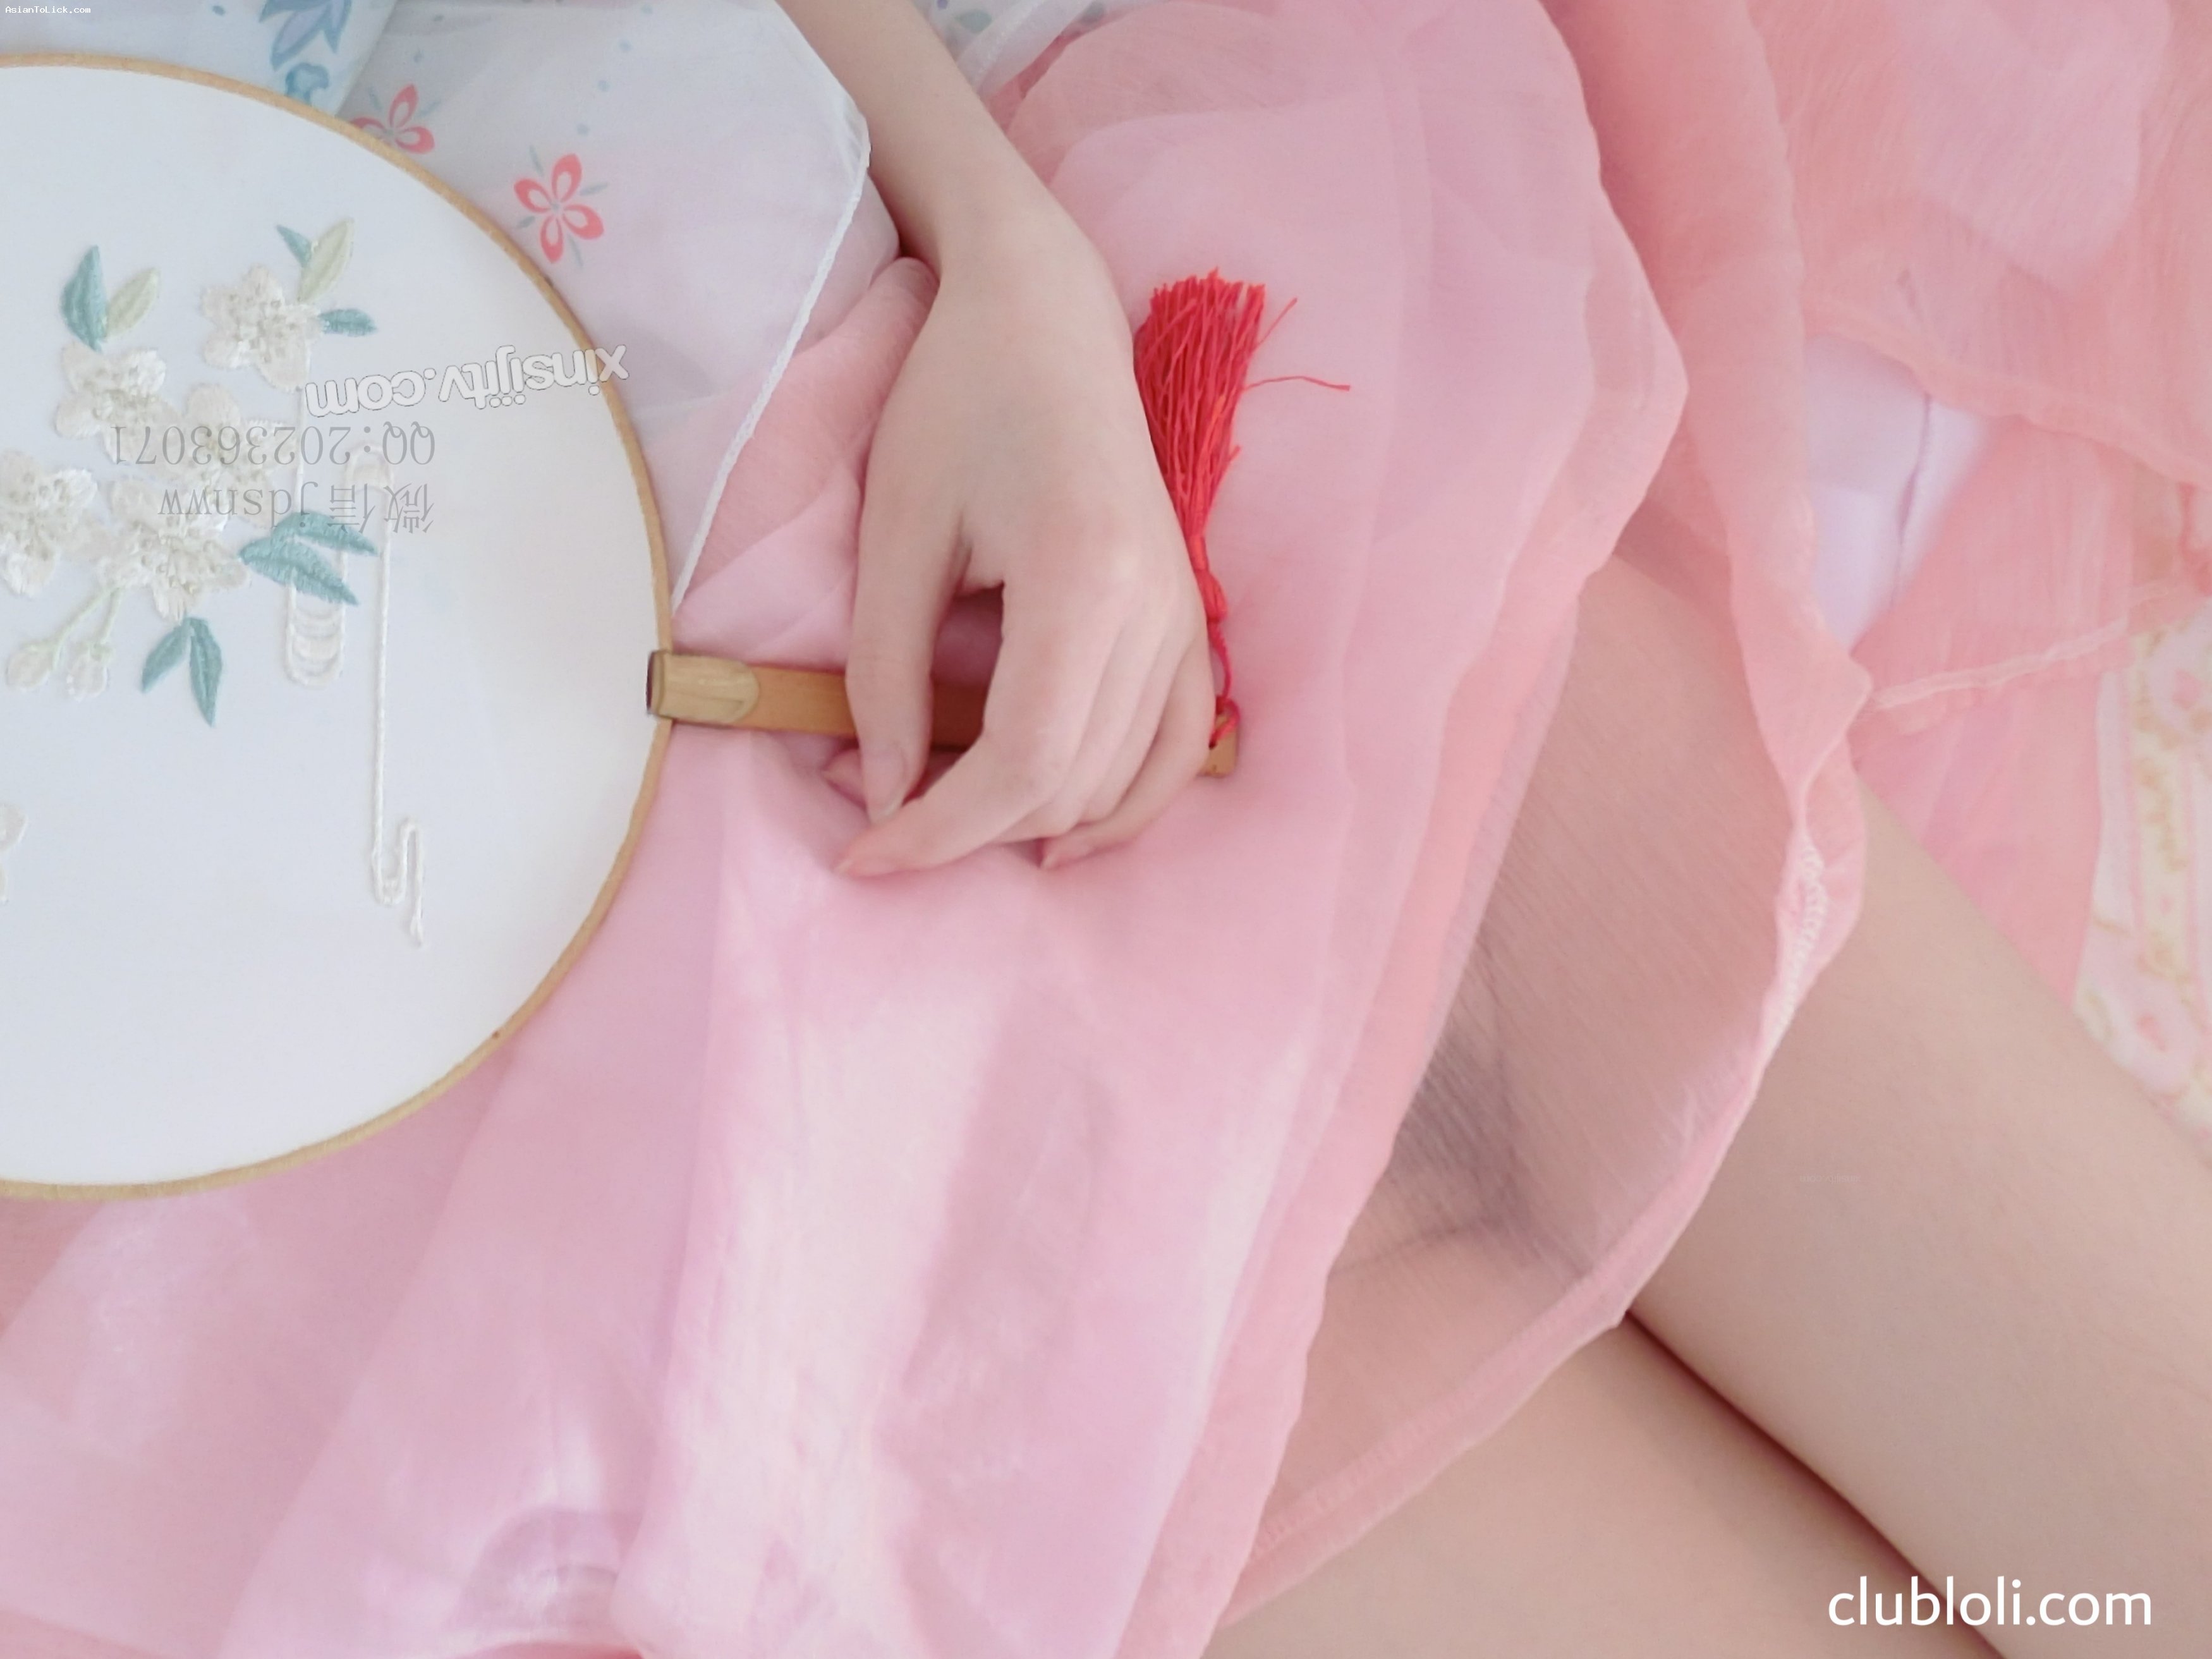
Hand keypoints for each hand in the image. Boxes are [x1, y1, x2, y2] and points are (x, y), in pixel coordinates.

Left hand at [831, 214, 1216, 876]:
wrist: (1046, 321)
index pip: (1023, 763)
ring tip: (935, 803)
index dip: (938, 831)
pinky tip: (1055, 840)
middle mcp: (1158, 611)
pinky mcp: (1189, 624)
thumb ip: (884, 675)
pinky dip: (1120, 809)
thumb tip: (881, 800)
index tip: (861, 854)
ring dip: (1025, 821)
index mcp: (1084, 578)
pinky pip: (1176, 753)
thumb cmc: (958, 402)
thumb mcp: (895, 532)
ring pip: (1115, 785)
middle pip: (1069, 788)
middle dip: (966, 829)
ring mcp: (1186, 621)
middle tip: (872, 810)